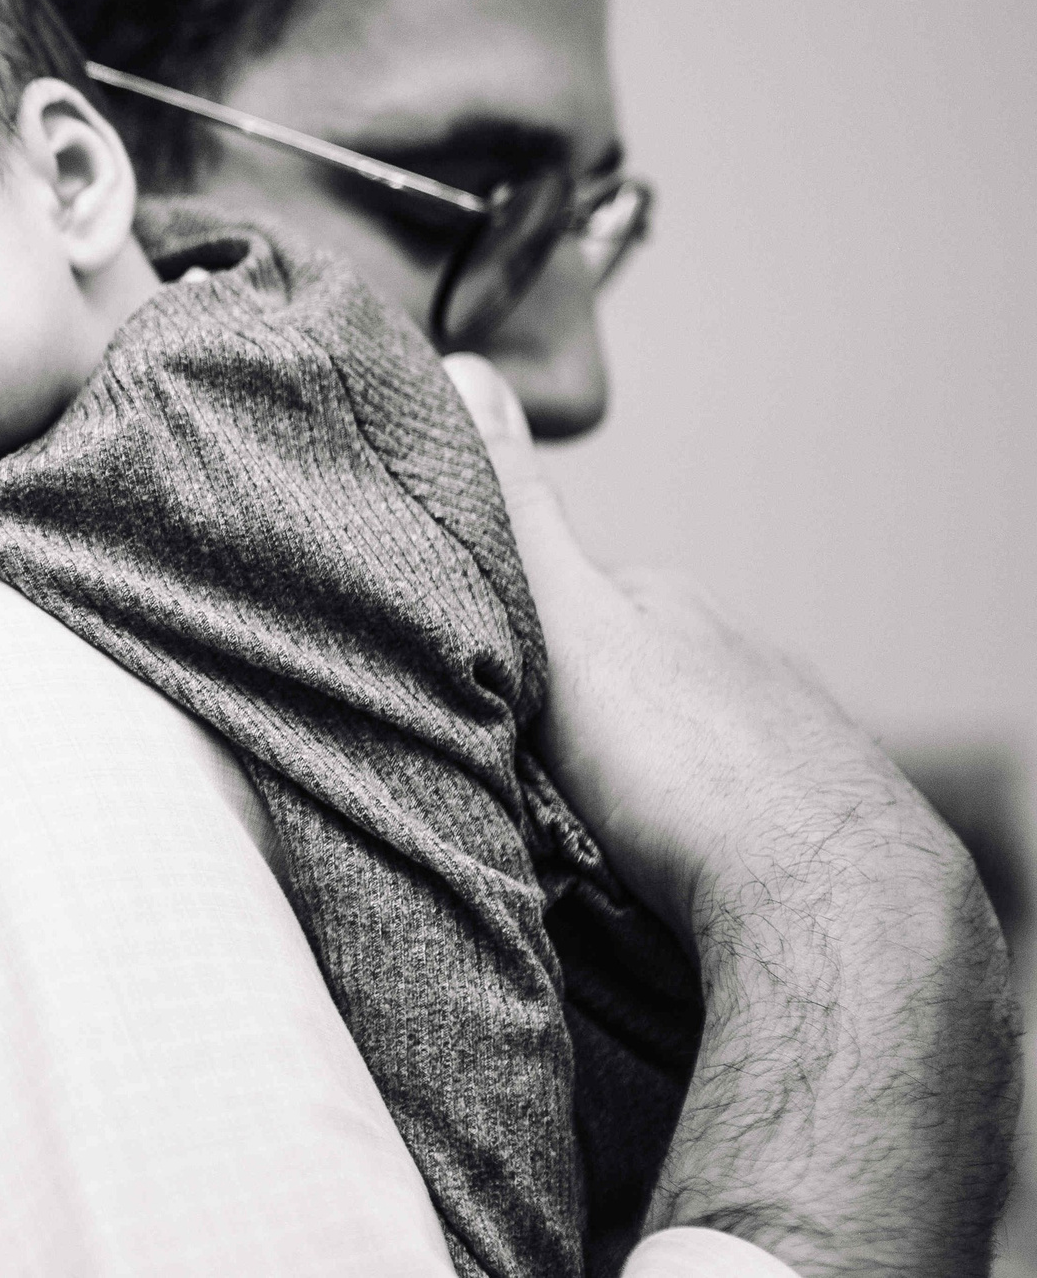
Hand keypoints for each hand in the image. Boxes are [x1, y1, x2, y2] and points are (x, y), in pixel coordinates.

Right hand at [443, 354, 1016, 1275]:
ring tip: (571, 836)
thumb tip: (468, 366)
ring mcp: (774, 744)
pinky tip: (647, 874)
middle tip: (501, 770)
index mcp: (661, 608)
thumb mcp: (567, 627)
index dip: (497, 630)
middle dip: (559, 712)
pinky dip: (672, 835)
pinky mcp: (801, 831)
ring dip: (619, 781)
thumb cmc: (690, 772)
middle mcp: (726, 659)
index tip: (449, 675)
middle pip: (612, 673)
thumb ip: (513, 512)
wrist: (830, 912)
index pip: (556, 595)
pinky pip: (709, 816)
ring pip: (662, 747)